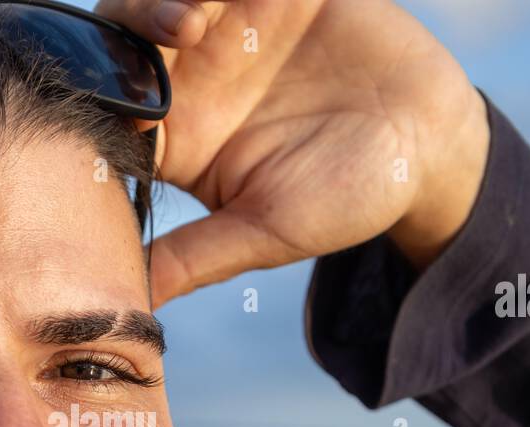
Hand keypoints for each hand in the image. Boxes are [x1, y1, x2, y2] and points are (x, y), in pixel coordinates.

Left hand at [97, 0, 491, 306]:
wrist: (429, 144)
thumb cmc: (345, 199)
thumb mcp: (266, 233)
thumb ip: (195, 256)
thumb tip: (130, 297)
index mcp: (175, 137)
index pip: (108, 113)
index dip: (101, 107)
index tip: (134, 120)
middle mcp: (188, 78)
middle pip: (121, 39)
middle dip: (125, 35)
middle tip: (161, 49)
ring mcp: (227, 25)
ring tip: (192, 22)